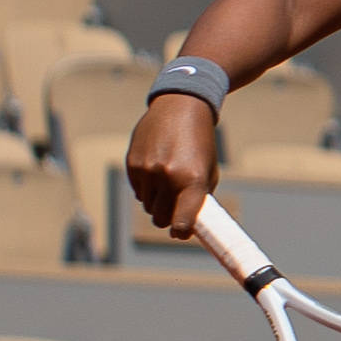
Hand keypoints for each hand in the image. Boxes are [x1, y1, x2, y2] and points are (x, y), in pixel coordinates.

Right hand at [123, 94, 218, 238]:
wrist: (180, 108)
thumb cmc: (200, 143)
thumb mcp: (208, 170)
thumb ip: (198, 198)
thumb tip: (188, 226)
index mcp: (193, 181)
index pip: (182, 222)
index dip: (180, 231)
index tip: (180, 232)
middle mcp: (168, 177)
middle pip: (160, 218)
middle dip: (167, 218)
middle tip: (174, 210)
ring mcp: (148, 170)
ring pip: (147, 206)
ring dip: (156, 201)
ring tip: (167, 182)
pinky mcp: (132, 164)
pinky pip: (137, 190)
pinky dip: (146, 188)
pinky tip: (155, 169)